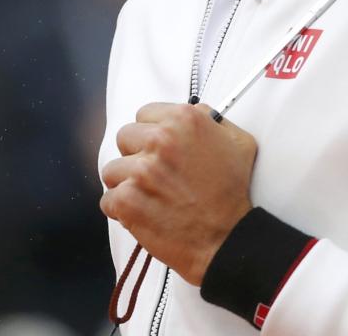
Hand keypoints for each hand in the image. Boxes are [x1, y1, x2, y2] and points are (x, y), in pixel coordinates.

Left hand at [100, 102, 256, 285]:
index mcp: (184, 120)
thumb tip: (193, 110)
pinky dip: (122, 211)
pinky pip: (108, 200)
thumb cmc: (232, 193)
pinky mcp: (127, 200)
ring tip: (150, 198)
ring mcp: (141, 170)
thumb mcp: (238, 142)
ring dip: (127, 184)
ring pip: (113, 170)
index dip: (152, 134)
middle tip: (155, 176)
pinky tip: (144, 214)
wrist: (228, 238)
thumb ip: (212, 120)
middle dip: (136, 156)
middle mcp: (160, 140)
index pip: (144, 114)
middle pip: (124, 138)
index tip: (159, 149)